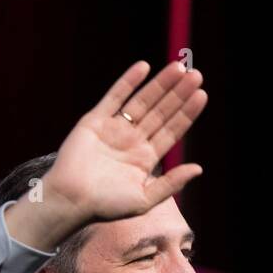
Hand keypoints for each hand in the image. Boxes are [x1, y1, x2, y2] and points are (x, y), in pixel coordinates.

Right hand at [44, 60, 207, 222]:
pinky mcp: (95, 120)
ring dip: (159, 84)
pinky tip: (144, 67)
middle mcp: (132, 141)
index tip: (202, 95)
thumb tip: (199, 168)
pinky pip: (114, 96)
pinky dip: (128, 81)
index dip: (186, 113)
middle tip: (196, 75)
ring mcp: (114, 129)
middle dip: (178, 94)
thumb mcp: (144, 199)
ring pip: (141, 101)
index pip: (171, 130)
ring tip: (178, 68)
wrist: (70, 200)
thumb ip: (171, 184)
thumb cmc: (106, 206)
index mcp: (145, 158)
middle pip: (160, 112)